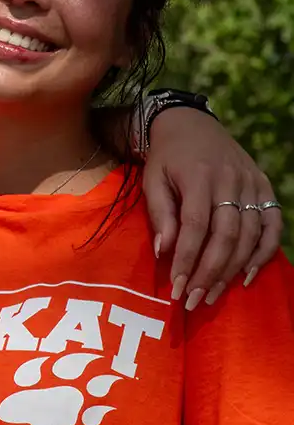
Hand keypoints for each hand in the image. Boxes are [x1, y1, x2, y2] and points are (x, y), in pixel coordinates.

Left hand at [143, 109, 282, 308]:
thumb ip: (159, 213)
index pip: (196, 226)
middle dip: (210, 272)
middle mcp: (231, 181)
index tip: (177, 288)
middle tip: (194, 300)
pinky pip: (273, 224)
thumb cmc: (166, 158)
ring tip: (213, 295)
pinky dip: (264, 252)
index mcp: (199, 177)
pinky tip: (247, 276)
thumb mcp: (152, 179)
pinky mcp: (265, 187)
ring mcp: (252, 184)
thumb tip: (163, 251)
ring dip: (232, 269)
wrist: (190, 124)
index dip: (188, 259)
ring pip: (250, 234)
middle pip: (226, 235)